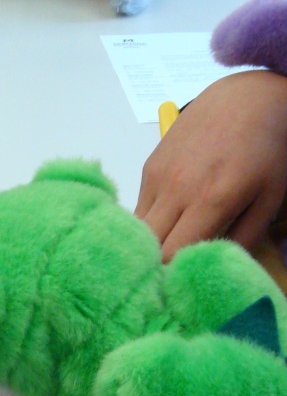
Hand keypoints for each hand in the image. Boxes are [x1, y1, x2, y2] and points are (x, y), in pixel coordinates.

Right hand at [135, 69, 286, 261]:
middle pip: (146, 247)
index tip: (175, 289)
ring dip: (146, 246)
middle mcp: (177, 190)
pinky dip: (148, 223)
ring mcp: (157, 177)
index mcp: (211, 200)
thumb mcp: (270, 197)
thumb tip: (212, 268)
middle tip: (164, 280)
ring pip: (136, 230)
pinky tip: (165, 224)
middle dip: (152, 267)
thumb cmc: (268, 148)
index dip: (170, 277)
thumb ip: (242, 238)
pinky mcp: (148, 168)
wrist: (247, 95)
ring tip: (159, 256)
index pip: (172, 255)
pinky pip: (140, 208)